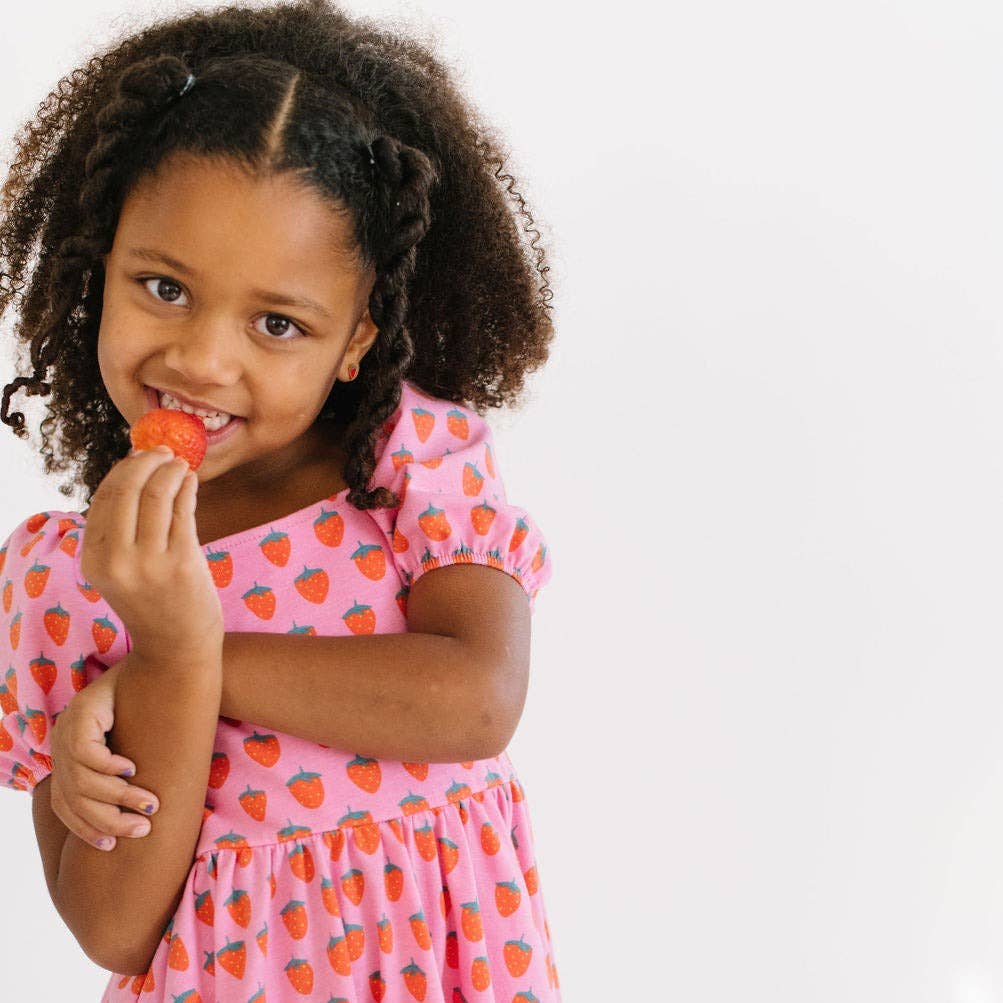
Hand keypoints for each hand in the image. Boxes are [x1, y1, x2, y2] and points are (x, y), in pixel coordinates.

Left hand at [50, 658, 160, 850]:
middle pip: (73, 800)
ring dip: (118, 797)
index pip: (64, 805)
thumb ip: (126, 770)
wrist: (160, 659)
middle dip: (107, 821)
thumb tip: (141, 808)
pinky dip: (109, 767)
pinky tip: (132, 770)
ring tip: (148, 805)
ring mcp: (68, 728)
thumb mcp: (134, 741)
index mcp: (68, 754)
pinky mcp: (81, 714)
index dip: (85, 828)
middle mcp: (61, 744)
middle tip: (141, 829)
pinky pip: (89, 753)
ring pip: (83, 782)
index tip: (110, 847)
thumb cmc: (153, 702)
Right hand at [79, 445, 222, 662]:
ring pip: (157, 496)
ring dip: (170, 471)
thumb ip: (120, 531)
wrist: (176, 646)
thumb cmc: (152, 601)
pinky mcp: (183, 563)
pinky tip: (190, 481)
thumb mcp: (120, 569)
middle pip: (128, 490)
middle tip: (163, 451)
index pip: (103, 499)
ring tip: (180, 464)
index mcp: (93, 560)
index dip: (122, 470)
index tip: (138, 455)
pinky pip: (183, 512)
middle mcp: (116, 561)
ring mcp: (149, 563)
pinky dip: (187, 489)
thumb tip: (135, 471)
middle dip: (146, 462)